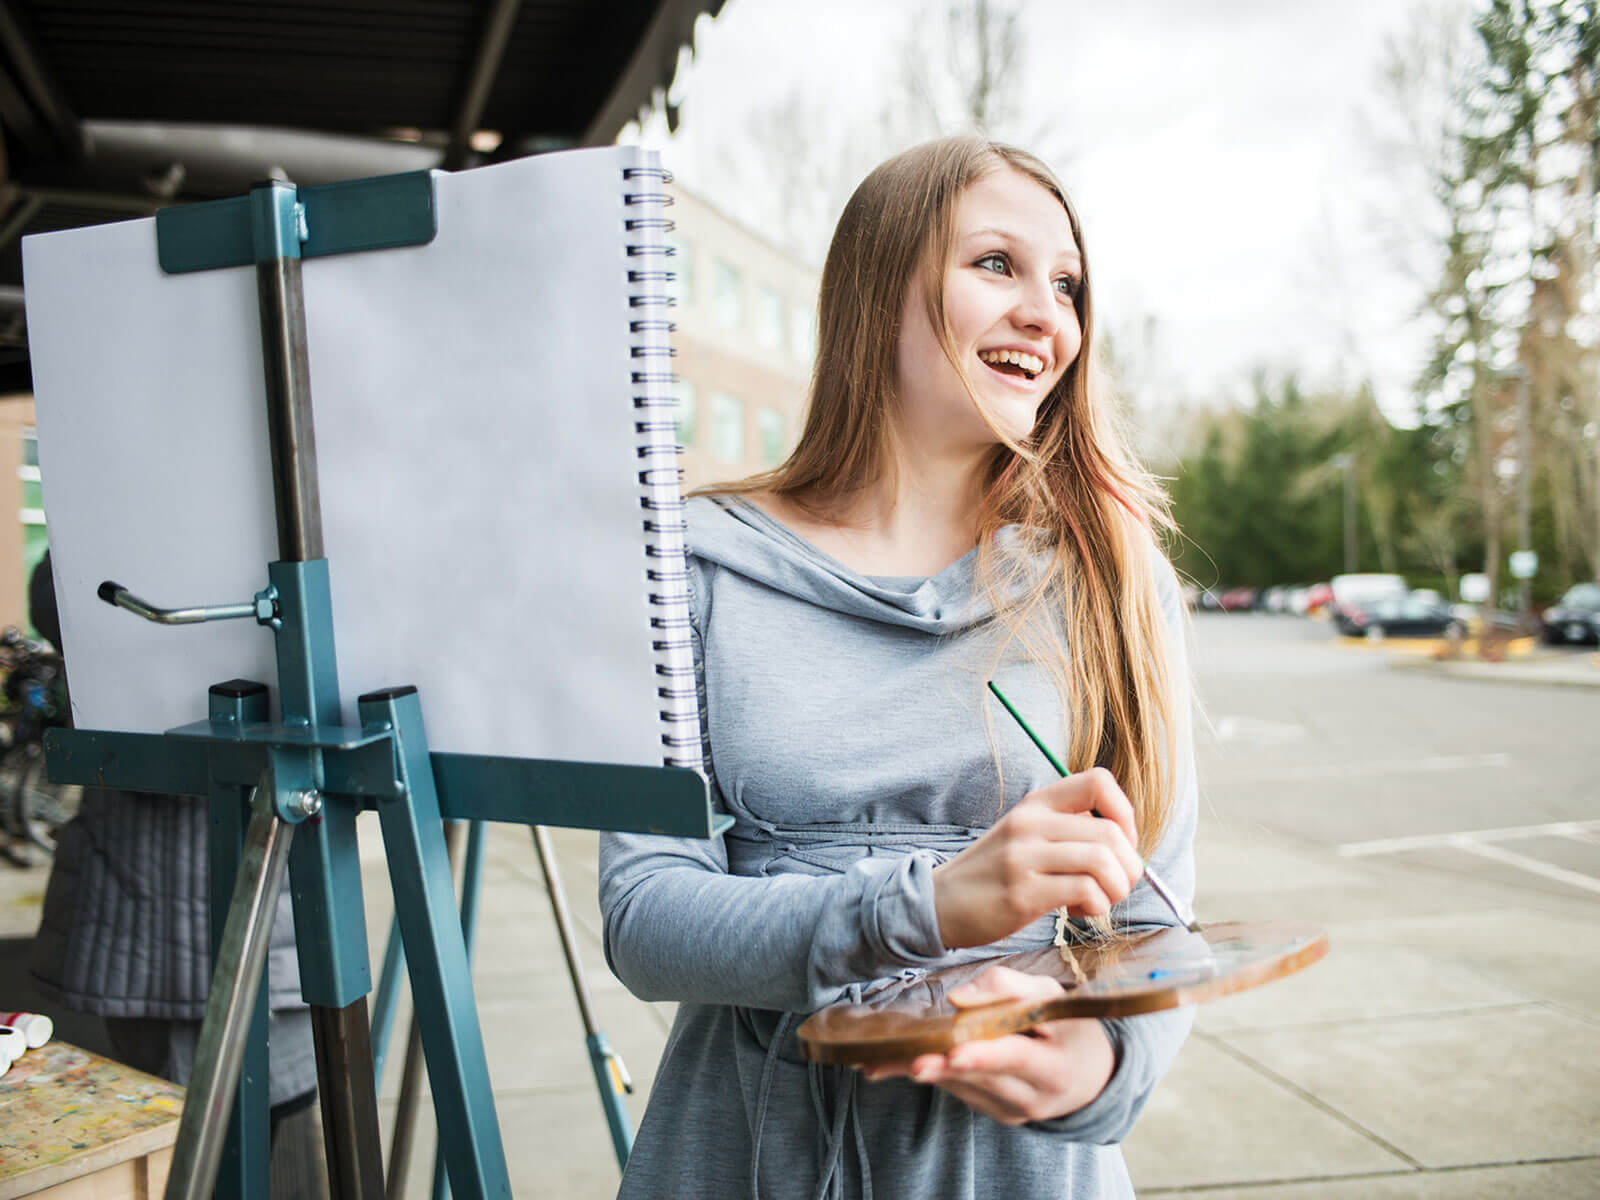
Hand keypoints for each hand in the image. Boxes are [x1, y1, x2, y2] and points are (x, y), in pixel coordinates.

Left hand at [859, 966, 1115, 1123]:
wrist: (1088, 1075)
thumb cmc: (1067, 1026)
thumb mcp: (1050, 995)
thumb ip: (1008, 988)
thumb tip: (958, 997)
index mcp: (1056, 1066)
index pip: (1017, 1059)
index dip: (984, 1056)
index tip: (954, 1054)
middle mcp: (1034, 1097)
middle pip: (982, 1078)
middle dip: (943, 1068)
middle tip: (909, 1062)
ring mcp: (1012, 1110)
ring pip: (962, 1086)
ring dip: (925, 1071)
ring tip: (882, 1062)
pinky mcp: (993, 1112)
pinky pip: (959, 1091)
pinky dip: (934, 1073)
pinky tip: (898, 1063)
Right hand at [932, 767, 1142, 948]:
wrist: (941, 902)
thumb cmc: (994, 873)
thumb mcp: (1026, 834)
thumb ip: (1067, 829)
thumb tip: (1123, 841)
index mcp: (1037, 803)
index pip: (1098, 782)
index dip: (1124, 813)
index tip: (1121, 843)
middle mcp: (1031, 823)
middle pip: (1110, 832)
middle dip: (1129, 866)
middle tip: (1117, 885)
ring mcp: (1024, 857)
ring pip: (1102, 861)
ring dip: (1116, 889)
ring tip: (1099, 900)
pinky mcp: (1023, 893)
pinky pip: (1084, 891)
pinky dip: (1096, 906)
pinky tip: (1078, 912)